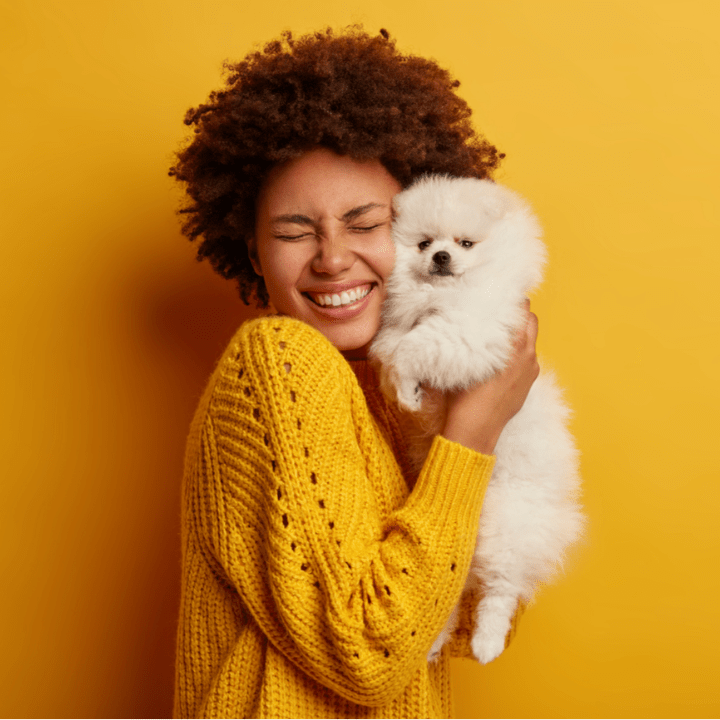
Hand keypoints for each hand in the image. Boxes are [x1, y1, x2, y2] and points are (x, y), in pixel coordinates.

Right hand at [441, 300, 539, 454]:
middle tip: (497, 310)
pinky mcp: (527, 384)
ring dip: (518, 333)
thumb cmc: (464, 398)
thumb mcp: (465, 361)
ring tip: (497, 333)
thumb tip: (462, 319)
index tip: (499, 294)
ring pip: (529, 341)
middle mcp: (528, 356)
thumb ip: (470, 337)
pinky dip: (518, 352)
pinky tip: (499, 357)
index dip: (512, 300)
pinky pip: (527, 359)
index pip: (522, 310)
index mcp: (515, 347)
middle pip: (530, 322)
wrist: (474, 432)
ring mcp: (530, 372)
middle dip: (517, 314)